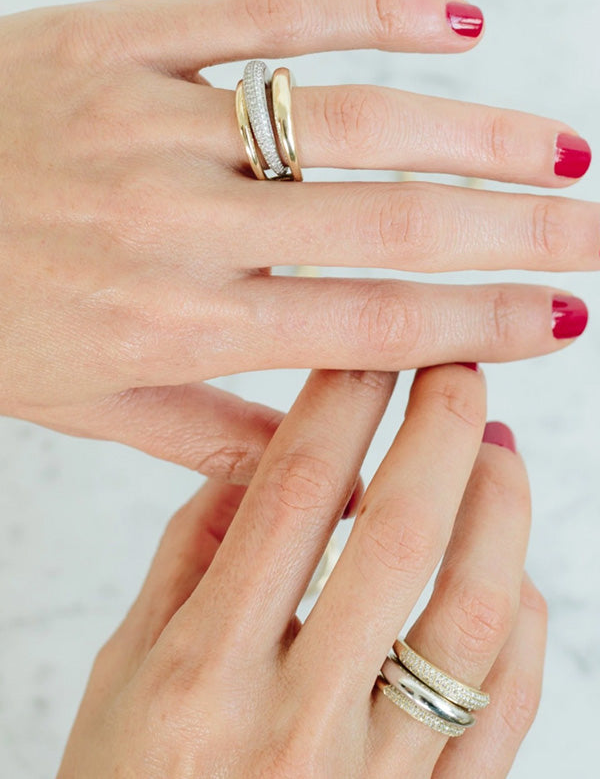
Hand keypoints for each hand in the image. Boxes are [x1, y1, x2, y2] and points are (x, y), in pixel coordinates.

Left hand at [1, 0, 592, 475]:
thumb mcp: (89, 403)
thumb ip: (210, 434)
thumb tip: (323, 472)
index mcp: (179, 322)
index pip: (367, 327)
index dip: (477, 326)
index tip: (559, 320)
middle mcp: (181, 225)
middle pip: (387, 224)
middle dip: (515, 232)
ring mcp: (157, 123)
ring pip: (350, 119)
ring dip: (473, 132)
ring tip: (560, 149)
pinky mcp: (127, 41)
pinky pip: (269, 17)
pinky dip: (372, 12)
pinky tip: (456, 21)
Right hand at [58, 365, 545, 777]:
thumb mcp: (125, 673)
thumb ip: (190, 559)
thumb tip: (258, 468)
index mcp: (205, 672)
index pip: (293, 496)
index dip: (343, 405)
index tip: (371, 352)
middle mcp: (295, 721)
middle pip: (397, 536)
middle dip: (439, 429)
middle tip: (456, 370)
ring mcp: (375, 778)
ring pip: (472, 615)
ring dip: (499, 510)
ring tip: (498, 451)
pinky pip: (505, 705)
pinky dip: (521, 622)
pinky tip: (507, 573)